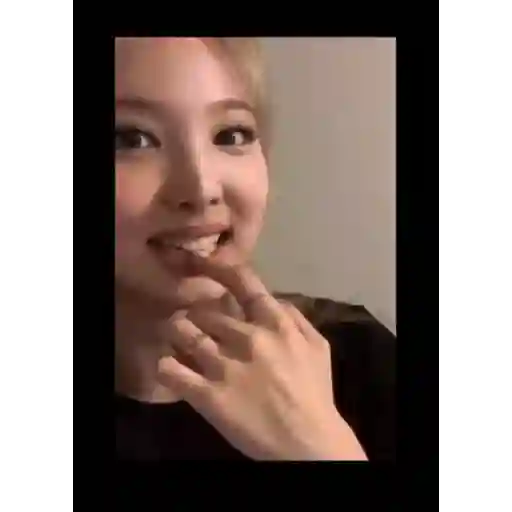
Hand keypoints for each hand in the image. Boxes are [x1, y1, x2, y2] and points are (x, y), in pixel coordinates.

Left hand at [158, 257, 366, 460]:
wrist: (308, 443)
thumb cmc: (315, 393)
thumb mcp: (319, 347)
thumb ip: (297, 317)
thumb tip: (275, 299)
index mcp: (275, 324)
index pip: (244, 283)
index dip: (221, 269)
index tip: (207, 265)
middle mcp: (247, 337)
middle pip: (206, 310)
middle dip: (199, 314)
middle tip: (195, 321)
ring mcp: (224, 365)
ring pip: (184, 332)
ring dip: (179, 332)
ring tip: (180, 338)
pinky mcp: (207, 394)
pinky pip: (171, 370)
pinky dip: (167, 365)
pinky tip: (172, 366)